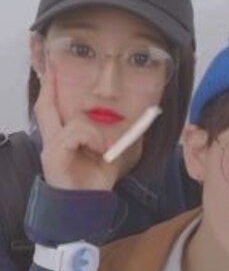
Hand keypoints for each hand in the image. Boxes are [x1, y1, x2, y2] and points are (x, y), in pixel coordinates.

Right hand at [34, 72, 141, 189]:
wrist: (88, 205)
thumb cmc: (98, 181)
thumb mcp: (114, 155)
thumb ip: (122, 138)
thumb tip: (141, 125)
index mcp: (63, 137)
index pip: (51, 106)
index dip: (50, 87)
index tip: (50, 66)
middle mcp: (52, 139)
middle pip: (44, 104)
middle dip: (48, 84)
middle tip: (49, 65)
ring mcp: (51, 147)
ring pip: (76, 122)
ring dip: (98, 132)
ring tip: (108, 148)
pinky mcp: (54, 156)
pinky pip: (76, 134)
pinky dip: (93, 139)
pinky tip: (102, 151)